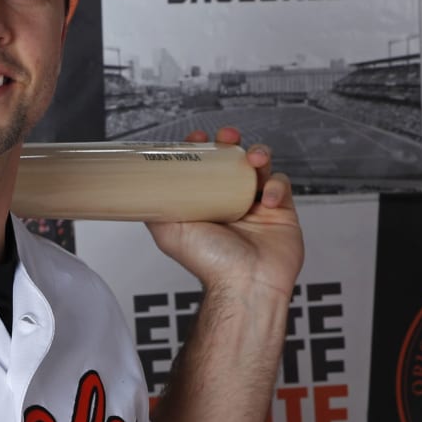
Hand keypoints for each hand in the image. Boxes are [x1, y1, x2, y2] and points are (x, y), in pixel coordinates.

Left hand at [146, 127, 302, 296]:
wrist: (245, 284)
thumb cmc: (210, 263)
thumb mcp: (169, 231)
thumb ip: (155, 208)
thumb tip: (139, 191)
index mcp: (206, 205)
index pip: (204, 168)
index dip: (203, 150)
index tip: (198, 139)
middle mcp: (231, 203)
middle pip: (233, 161)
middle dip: (231, 143)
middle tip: (228, 137)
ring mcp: (256, 207)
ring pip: (260, 167)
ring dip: (258, 155)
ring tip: (253, 160)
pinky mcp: (281, 212)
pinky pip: (282, 185)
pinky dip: (276, 185)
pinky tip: (267, 199)